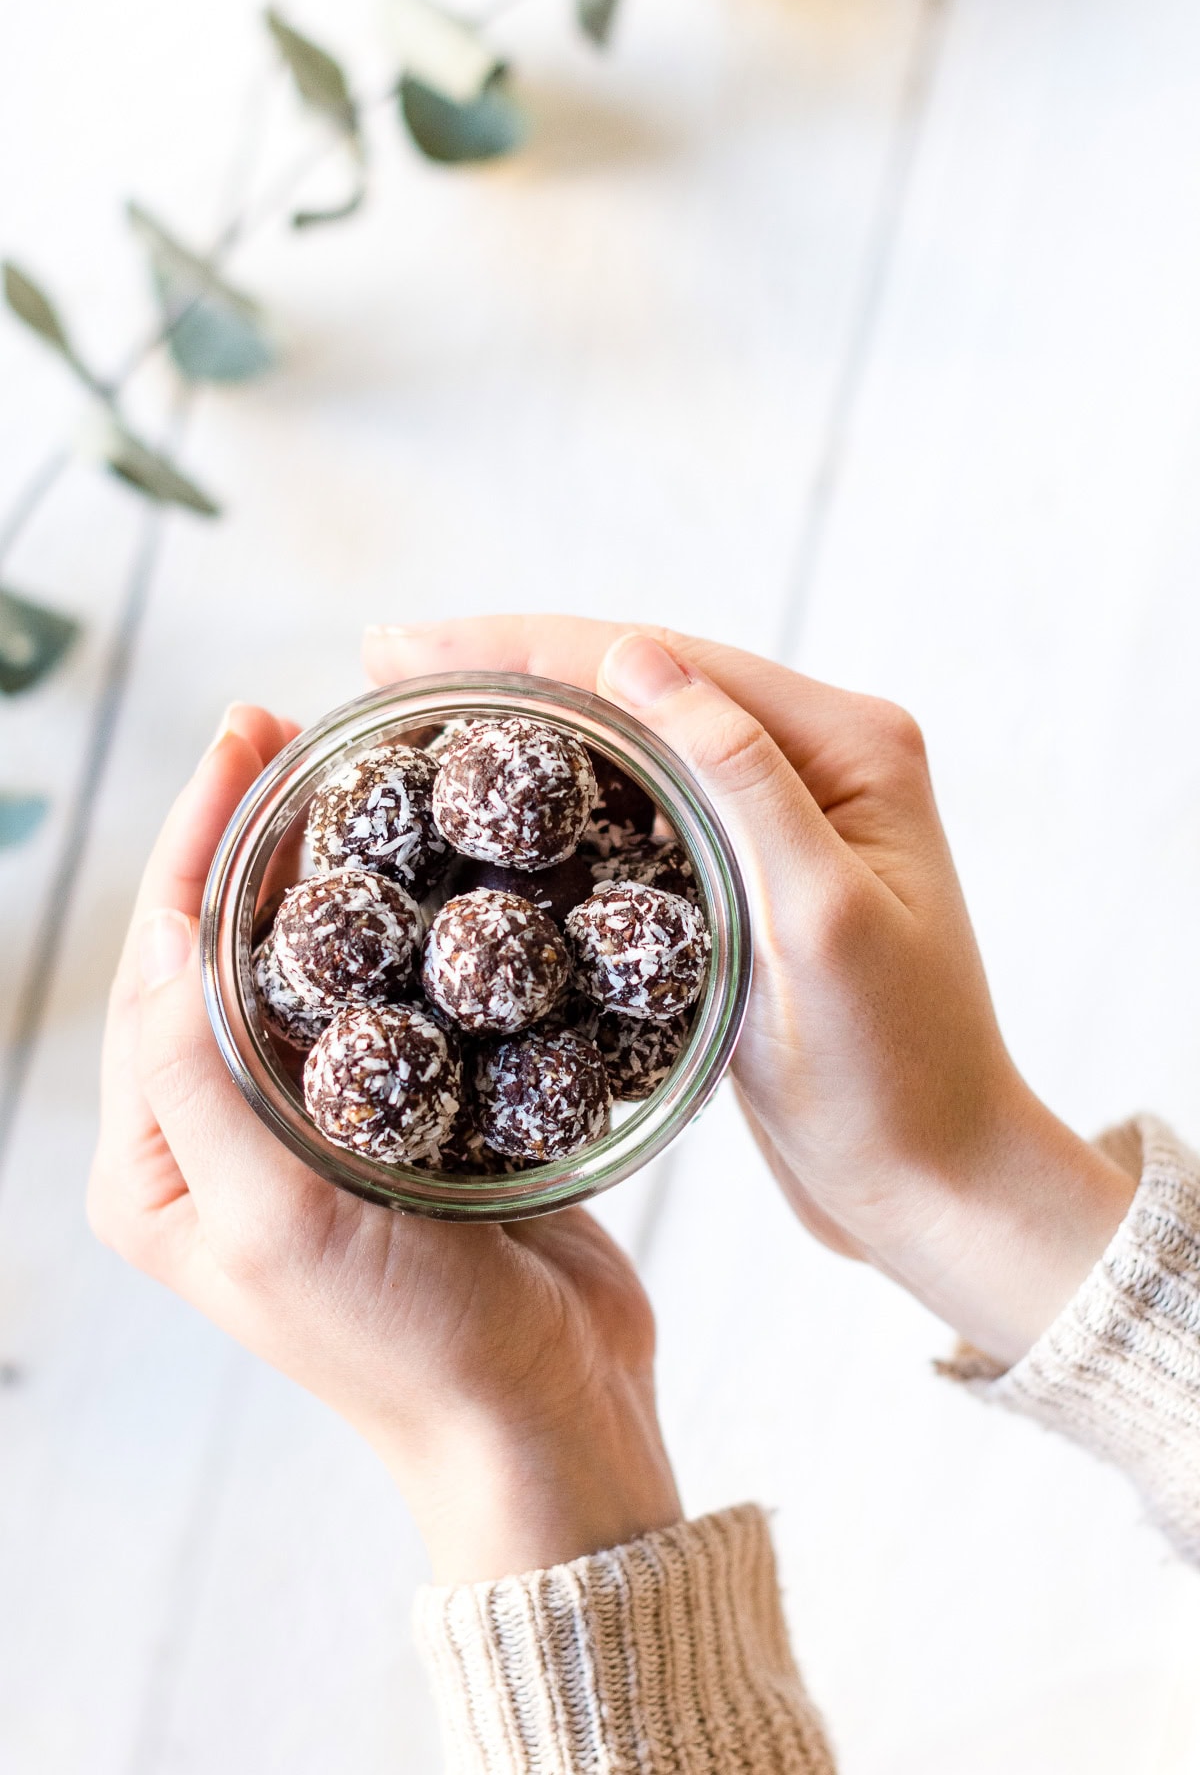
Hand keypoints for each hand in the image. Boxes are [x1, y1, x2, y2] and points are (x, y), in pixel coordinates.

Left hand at [88, 705, 679, 1582]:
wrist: (539, 1415)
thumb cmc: (403, 1343)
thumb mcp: (273, 1221)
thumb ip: (200, 1083)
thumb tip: (163, 933)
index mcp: (162, 1162)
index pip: (156, 967)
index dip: (192, 845)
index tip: (239, 742)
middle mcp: (224, 1134)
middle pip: (220, 947)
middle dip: (245, 834)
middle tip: (289, 729)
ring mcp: (317, 1121)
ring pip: (304, 959)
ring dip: (319, 863)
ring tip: (347, 768)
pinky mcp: (403, 1113)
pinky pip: (382, 992)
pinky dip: (394, 919)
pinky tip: (421, 857)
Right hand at [364, 618, 1136, 1365]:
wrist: (932, 1184)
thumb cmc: (892, 1071)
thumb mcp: (818, 919)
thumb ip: (739, 776)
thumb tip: (634, 650)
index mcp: (849, 743)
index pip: (662, 661)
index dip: (523, 646)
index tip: (400, 646)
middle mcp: (820, 760)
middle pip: (639, 685)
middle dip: (509, 670)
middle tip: (382, 663)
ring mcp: (784, 818)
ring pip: (632, 746)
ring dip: (529, 729)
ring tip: (414, 718)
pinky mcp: (751, 879)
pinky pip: (641, 816)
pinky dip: (564, 805)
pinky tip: (494, 810)